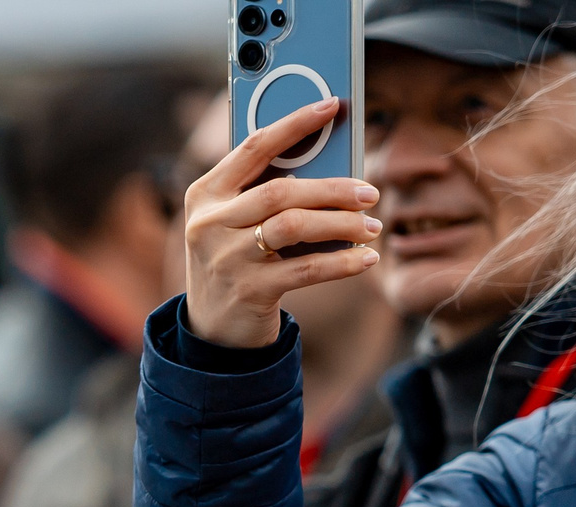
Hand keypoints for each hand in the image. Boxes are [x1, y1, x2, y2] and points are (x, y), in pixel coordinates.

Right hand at [182, 97, 382, 347]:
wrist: (214, 331)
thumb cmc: (237, 261)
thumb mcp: (236, 223)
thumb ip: (266, 192)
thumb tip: (333, 166)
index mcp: (204, 195)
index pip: (253, 148)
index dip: (294, 124)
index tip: (331, 106)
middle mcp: (208, 224)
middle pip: (281, 191)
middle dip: (333, 188)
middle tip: (370, 193)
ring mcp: (225, 259)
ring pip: (295, 226)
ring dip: (342, 223)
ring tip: (371, 226)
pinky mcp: (248, 291)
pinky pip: (306, 269)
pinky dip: (342, 262)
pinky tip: (366, 258)